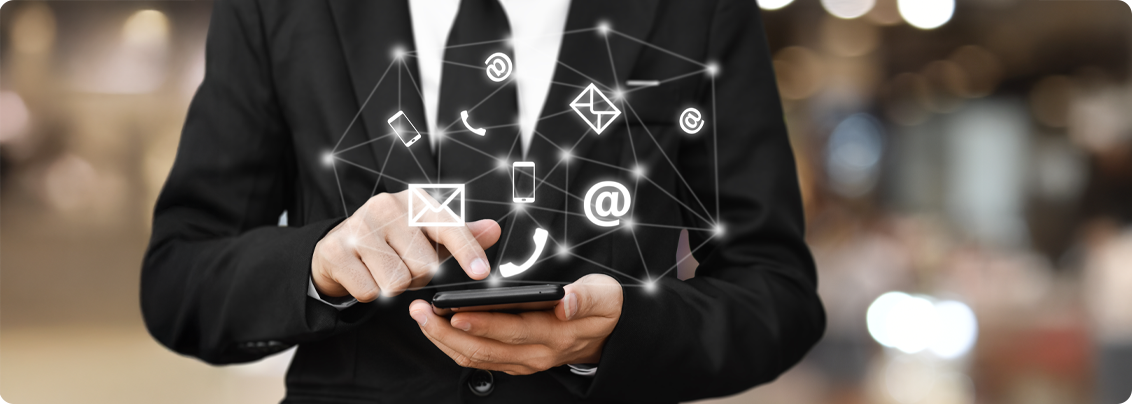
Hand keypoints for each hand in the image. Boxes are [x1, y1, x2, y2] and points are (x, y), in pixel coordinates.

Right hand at [311, 190, 500, 300]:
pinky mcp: (337, 250)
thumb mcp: (430, 236)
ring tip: (383, 269)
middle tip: (403, 264)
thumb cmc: (394, 241)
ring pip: (397, 283)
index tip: (481, 273)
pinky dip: (370, 292)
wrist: (340, 246)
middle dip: (418, 277)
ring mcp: (359, 227)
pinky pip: (369, 292)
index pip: (449, 228)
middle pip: (424, 267)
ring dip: (394, 287)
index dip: (467, 252)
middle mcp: (387, 206)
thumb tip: (494, 229)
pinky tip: (363, 274)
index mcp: (415, 201)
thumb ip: (463, 236)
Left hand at [408, 274, 622, 374]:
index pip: (513, 330)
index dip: (483, 323)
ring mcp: (522, 362)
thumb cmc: (600, 310)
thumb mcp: (604, 296)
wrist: (605, 337)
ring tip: (421, 318)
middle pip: (484, 348)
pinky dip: (452, 345)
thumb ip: (585, 297)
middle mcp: (535, 354)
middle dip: (447, 331)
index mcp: (555, 335)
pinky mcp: (512, 362)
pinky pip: (476, 359)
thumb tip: (566, 302)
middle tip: (421, 312)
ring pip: (475, 357)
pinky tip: (436, 328)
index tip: (456, 312)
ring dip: (443, 339)